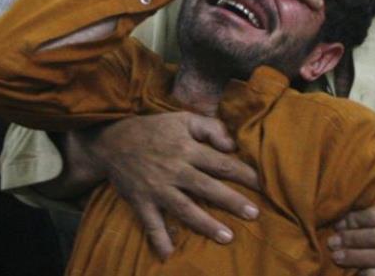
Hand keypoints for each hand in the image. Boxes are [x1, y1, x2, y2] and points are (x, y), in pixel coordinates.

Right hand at [77, 112, 260, 258]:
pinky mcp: (141, 201)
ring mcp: (157, 188)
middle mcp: (174, 169)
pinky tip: (169, 254)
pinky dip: (159, 239)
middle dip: (231, 201)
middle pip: (207, 187)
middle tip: (254, 214)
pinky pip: (151, 223)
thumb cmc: (153, 130)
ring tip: (227, 237)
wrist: (112, 142)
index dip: (242, 173)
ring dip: (206, 224)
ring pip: (184, 208)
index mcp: (186, 148)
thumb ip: (210, 128)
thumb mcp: (181, 119)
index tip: (262, 185)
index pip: (219, 163)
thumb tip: (231, 145)